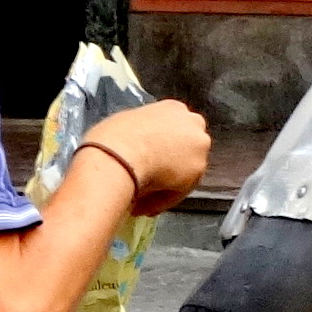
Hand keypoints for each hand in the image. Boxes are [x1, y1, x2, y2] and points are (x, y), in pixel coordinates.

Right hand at [80, 97, 210, 214]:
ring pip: (185, 171)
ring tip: (142, 195)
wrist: (118, 157)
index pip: (175, 129)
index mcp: (174, 108)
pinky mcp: (198, 172)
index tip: (149, 159)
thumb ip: (142, 132)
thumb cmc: (113, 138)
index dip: (162, 146)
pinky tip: (143, 204)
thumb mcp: (126, 125)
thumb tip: (138, 148)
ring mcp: (199, 147)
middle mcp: (193, 123)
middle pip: (187, 147)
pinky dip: (163, 199)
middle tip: (150, 177)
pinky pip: (179, 190)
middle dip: (171, 162)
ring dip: (167, 183)